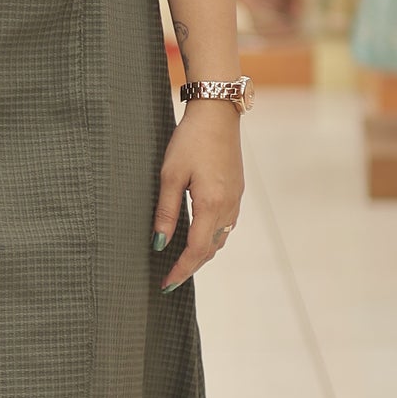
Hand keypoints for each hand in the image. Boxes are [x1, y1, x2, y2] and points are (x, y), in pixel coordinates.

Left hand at [152, 102, 244, 292]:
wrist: (217, 113)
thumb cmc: (190, 140)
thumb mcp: (170, 175)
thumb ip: (166, 212)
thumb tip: (159, 243)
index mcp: (211, 204)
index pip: (196, 250)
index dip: (180, 270)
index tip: (165, 284)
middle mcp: (228, 207)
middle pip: (210, 249)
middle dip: (190, 267)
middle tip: (169, 280)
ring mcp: (236, 199)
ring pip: (220, 239)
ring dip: (201, 254)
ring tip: (181, 263)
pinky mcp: (236, 191)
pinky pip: (225, 225)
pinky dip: (211, 238)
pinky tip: (197, 237)